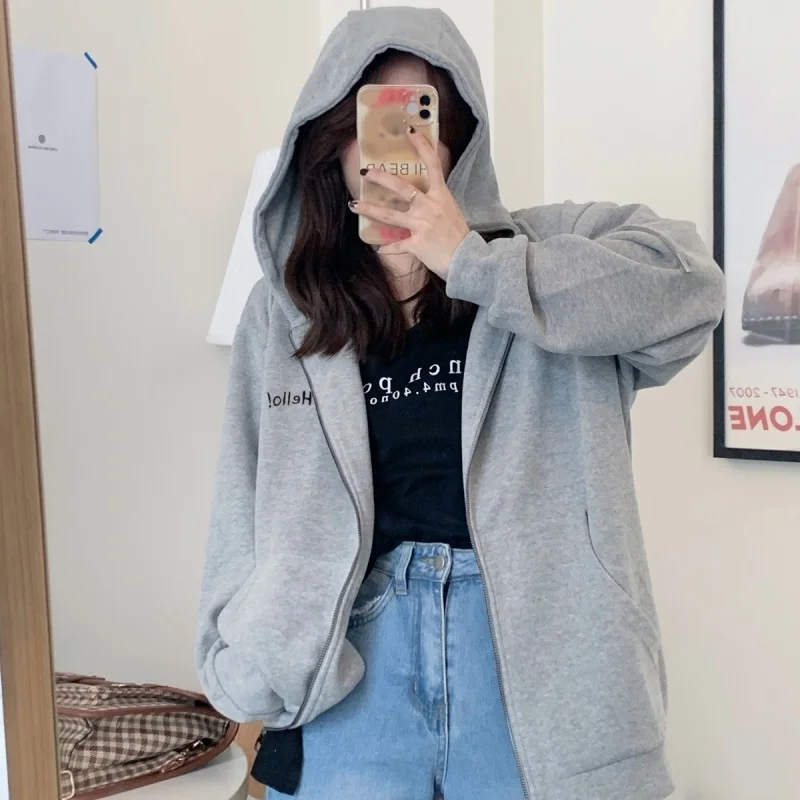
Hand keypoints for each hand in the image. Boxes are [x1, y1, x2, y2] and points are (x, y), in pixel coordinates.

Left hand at [348, 127, 469, 278]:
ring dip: (370, 209)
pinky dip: (387, 248)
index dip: (422, 146)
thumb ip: (435, 201)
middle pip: (402, 187)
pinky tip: (378, 248)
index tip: (410, 131)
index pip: (432, 165)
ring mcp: (422, 225)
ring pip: (390, 215)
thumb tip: (420, 196)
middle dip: (382, 178)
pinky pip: (397, 246)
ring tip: (355, 205)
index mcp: (441, 195)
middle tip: (366, 172)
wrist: (468, 260)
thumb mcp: (450, 211)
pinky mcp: (417, 244)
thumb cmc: (459, 236)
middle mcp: (430, 207)